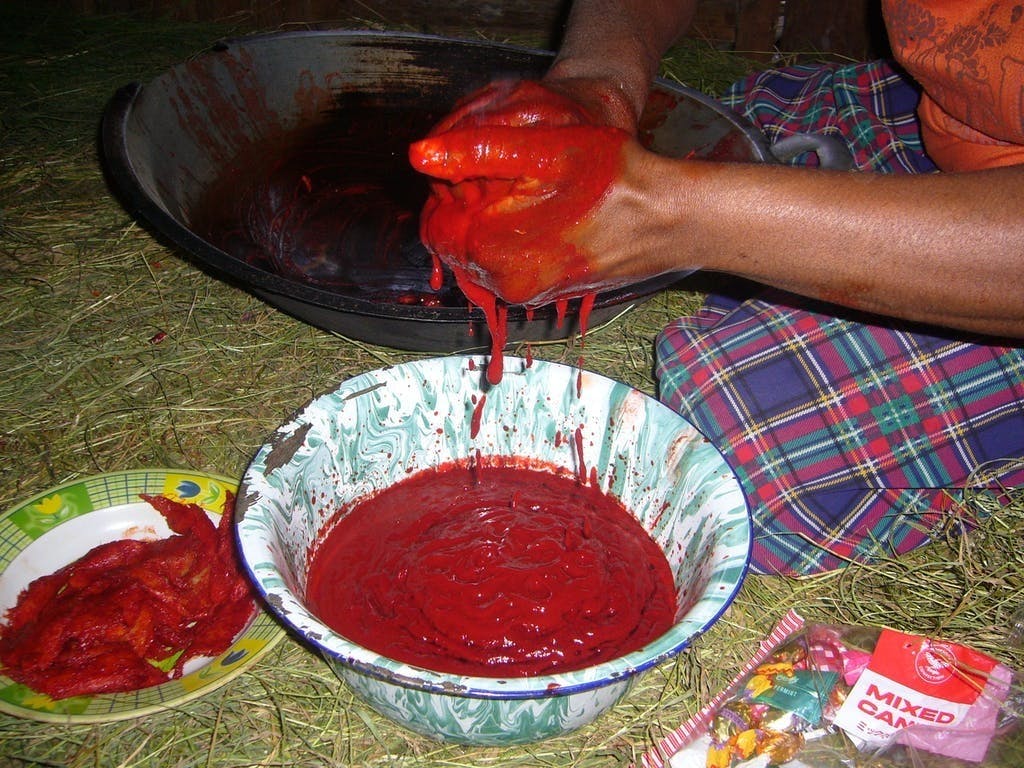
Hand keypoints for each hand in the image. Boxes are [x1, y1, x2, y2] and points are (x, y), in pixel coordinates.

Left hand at [409, 80, 631, 305]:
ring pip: (483, 252)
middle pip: (458, 239)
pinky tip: (542, 213)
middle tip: (508, 176)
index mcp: (491, 248)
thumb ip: (475, 150)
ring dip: (492, 223)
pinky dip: (513, 240)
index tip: (479, 167)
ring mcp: (525, 293)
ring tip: (530, 191)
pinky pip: (508, 264)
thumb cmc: (611, 178)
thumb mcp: (542, 149)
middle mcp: (503, 282)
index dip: (449, 189)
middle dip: (469, 208)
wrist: (665, 218)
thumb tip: (419, 154)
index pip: (436, 222)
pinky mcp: (543, 294)